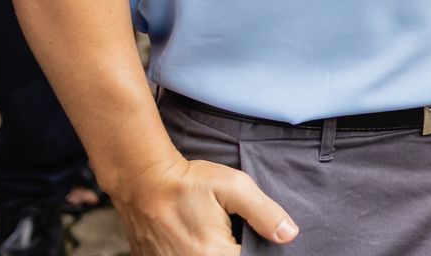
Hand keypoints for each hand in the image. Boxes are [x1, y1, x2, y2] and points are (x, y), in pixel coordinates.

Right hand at [113, 154, 295, 253]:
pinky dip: (197, 251)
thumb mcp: (234, 186)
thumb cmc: (188, 183)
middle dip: (234, 247)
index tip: (245, 231)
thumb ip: (264, 212)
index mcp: (214, 255)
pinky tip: (194, 237)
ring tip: (208, 231)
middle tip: (225, 227)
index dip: (255, 247)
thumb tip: (289, 235)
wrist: (142, 182)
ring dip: (214, 249)